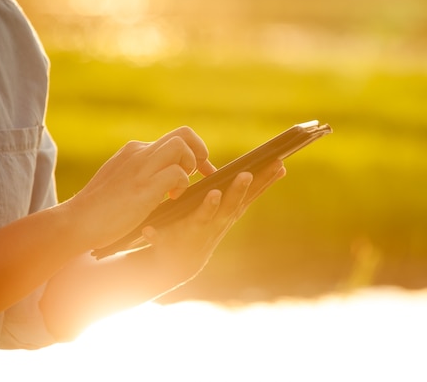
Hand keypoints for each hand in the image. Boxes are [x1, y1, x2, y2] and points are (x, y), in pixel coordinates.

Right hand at [64, 127, 216, 249]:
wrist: (76, 221)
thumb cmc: (100, 208)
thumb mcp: (122, 181)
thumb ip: (141, 173)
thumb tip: (166, 180)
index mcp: (134, 151)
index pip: (173, 138)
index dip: (193, 151)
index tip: (200, 168)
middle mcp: (139, 152)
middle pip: (184, 134)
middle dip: (200, 151)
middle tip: (202, 173)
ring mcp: (141, 167)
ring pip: (182, 146)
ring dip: (191, 166)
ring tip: (181, 187)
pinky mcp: (144, 186)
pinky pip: (177, 173)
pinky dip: (182, 185)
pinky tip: (171, 199)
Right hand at [142, 159, 285, 283]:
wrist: (184, 261)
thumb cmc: (167, 243)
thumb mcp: (158, 240)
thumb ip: (155, 234)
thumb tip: (146, 230)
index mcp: (195, 226)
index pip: (202, 216)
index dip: (209, 206)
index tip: (213, 194)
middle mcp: (216, 222)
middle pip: (230, 205)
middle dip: (238, 190)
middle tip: (247, 175)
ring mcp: (228, 217)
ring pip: (247, 197)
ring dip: (262, 182)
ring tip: (276, 165)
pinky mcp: (236, 211)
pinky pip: (253, 194)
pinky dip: (267, 181)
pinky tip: (280, 167)